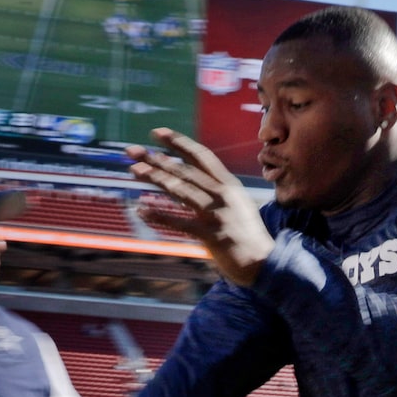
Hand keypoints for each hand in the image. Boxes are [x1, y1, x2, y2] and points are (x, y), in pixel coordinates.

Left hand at [125, 129, 274, 285]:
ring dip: (155, 178)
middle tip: (132, 151)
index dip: (178, 142)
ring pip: (180, 190)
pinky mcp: (211, 235)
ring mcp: (217, 214)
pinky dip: (158, 217)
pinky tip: (141, 211)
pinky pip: (179, 223)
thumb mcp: (236, 205)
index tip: (157, 133)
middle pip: (184, 171)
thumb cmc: (247, 235)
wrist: (265, 263)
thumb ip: (214, 192)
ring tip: (134, 170)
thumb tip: (184, 184)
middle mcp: (223, 194)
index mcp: (228, 184)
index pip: (200, 155)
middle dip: (156, 158)